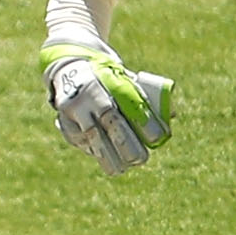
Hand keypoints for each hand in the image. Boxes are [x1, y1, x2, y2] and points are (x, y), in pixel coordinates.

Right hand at [44, 51, 174, 176]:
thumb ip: (146, 95)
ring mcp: (73, 108)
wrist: (68, 65)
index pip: (128, 103)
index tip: (158, 137)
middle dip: (126, 144)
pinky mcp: (63, 120)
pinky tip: (105, 159)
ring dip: (107, 156)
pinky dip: (93, 151)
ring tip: (122, 169)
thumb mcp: (125, 78)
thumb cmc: (106, 76)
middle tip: (141, 159)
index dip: (144, 121)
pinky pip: (79, 140)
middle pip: (110, 122)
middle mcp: (88, 93)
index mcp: (107, 79)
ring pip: (91, 136)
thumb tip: (171, 115)